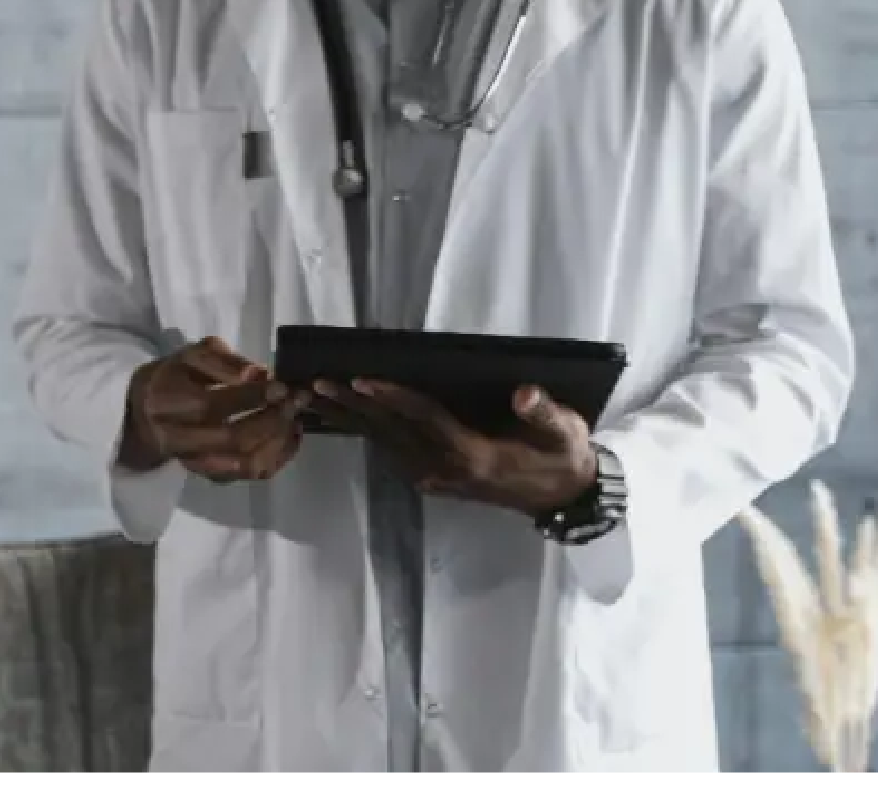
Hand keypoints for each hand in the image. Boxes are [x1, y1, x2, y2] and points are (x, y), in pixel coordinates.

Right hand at [119, 336, 304, 482]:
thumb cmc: (177, 377)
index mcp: (167, 402)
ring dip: (278, 440)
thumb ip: (223, 361)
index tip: (280, 385)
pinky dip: (279, 456)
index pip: (211, 405)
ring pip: (245, 462)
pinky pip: (252, 473)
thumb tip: (259, 374)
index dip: (250, 397)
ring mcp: (195, 463)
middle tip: (294, 401)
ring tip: (295, 416)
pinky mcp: (212, 476)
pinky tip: (291, 434)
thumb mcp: (193, 355)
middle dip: (270, 420)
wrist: (149, 412)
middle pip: (231, 439)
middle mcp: (177, 439)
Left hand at [314, 380, 595, 516]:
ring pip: (383, 443)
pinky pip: (389, 450)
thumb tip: (523, 394)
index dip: (394, 398)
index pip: (426, 420)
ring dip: (348, 420)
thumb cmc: (562, 455)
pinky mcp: (430, 477)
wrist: (562, 497)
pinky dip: (362, 431)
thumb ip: (544, 414)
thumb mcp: (564, 433)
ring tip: (313, 397)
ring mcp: (435, 477)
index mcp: (474, 456)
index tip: (362, 379)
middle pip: (392, 432)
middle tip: (316, 382)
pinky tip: (340, 415)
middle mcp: (445, 469)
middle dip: (354, 405)